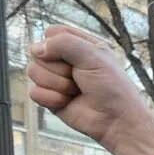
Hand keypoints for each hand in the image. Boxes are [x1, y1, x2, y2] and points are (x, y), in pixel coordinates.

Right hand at [27, 25, 153, 154]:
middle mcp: (67, 61)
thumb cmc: (113, 88)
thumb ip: (64, 43)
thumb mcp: (94, 56)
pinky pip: (34, 92)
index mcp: (80, 46)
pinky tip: (67, 102)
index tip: (77, 58)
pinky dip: (51, 98)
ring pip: (34, 72)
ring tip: (77, 91)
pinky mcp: (51, 98)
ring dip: (58, 84)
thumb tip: (37, 49)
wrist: (117, 121)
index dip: (58, 44)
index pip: (52, 33)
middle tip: (81, 79)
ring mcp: (57, 79)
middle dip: (60, 69)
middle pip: (38, 53)